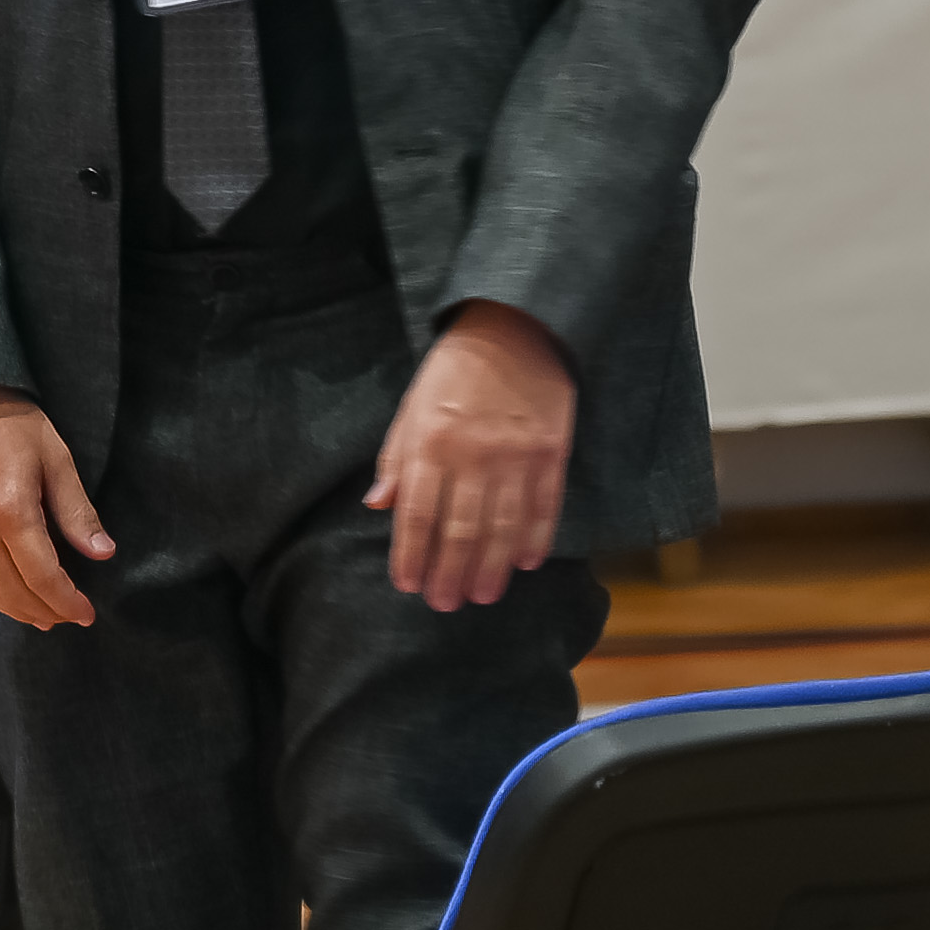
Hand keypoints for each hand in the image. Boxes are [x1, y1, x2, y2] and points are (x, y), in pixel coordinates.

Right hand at [0, 391, 111, 630]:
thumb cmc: (12, 425)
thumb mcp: (56, 459)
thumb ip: (77, 512)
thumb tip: (103, 553)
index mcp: (9, 511)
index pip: (42, 577)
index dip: (66, 601)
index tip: (86, 613)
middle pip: (14, 591)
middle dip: (46, 610)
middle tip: (70, 617)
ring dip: (16, 610)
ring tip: (43, 617)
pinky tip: (7, 599)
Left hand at [369, 301, 575, 610]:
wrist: (515, 326)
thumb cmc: (454, 370)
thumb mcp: (412, 406)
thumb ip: (396, 458)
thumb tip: (378, 506)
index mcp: (432, 442)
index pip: (418, 515)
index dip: (412, 556)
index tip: (408, 584)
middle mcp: (473, 453)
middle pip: (461, 531)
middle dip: (450, 574)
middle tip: (446, 603)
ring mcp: (516, 454)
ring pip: (503, 528)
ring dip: (492, 568)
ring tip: (483, 595)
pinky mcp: (552, 451)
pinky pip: (545, 506)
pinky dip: (536, 539)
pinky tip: (526, 563)